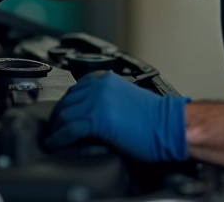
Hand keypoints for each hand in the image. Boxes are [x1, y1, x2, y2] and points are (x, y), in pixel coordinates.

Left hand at [45, 71, 188, 161]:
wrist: (170, 126)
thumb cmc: (154, 118)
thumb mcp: (124, 98)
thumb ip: (103, 100)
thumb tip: (86, 115)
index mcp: (105, 79)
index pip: (73, 90)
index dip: (64, 106)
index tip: (60, 117)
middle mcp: (98, 86)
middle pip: (66, 101)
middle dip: (57, 118)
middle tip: (54, 130)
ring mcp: (97, 101)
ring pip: (64, 115)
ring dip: (56, 129)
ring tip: (53, 139)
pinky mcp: (97, 119)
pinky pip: (68, 130)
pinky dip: (59, 138)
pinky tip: (56, 144)